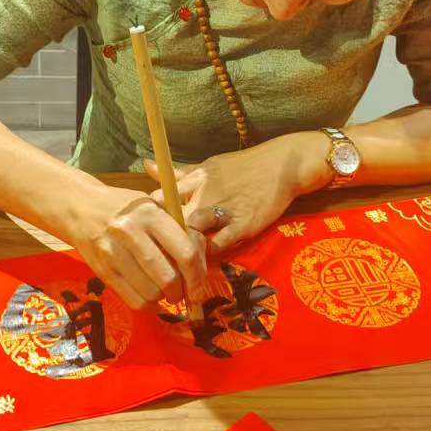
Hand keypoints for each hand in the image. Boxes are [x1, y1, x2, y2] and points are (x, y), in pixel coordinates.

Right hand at [60, 184, 208, 310]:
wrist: (80, 208)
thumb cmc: (124, 207)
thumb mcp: (152, 206)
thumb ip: (176, 229)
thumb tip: (200, 263)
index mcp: (150, 214)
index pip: (184, 253)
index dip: (197, 276)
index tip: (198, 286)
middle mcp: (131, 232)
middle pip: (168, 278)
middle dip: (181, 292)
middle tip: (182, 292)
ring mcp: (114, 253)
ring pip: (151, 292)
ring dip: (163, 298)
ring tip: (163, 291)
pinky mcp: (102, 271)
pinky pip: (133, 299)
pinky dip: (147, 304)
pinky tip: (149, 297)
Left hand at [147, 133, 328, 255]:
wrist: (283, 164)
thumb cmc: (243, 166)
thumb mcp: (208, 166)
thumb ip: (179, 173)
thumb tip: (147, 166)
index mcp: (195, 179)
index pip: (161, 197)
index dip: (151, 217)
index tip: (147, 232)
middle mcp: (204, 193)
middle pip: (170, 219)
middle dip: (161, 238)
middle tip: (156, 256)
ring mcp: (223, 209)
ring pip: (191, 233)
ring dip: (182, 251)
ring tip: (176, 266)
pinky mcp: (242, 224)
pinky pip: (218, 244)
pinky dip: (208, 256)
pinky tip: (202, 265)